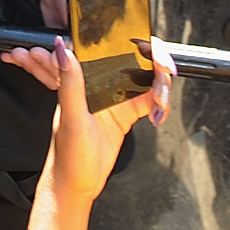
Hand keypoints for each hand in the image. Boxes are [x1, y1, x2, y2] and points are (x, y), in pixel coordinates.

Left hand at [3, 36, 174, 204]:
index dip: (135, 44)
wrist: (76, 185)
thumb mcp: (70, 118)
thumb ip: (70, 84)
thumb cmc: (67, 155)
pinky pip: (149, 100)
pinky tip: (158, 116)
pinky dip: (159, 104)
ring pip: (146, 78)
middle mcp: (98, 82)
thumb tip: (62, 49)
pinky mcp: (124, 113)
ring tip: (161, 104)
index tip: (154, 53)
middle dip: (155, 61)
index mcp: (81, 77)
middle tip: (166, 72)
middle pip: (134, 58)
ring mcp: (113, 97)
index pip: (108, 48)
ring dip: (160, 86)